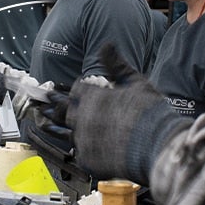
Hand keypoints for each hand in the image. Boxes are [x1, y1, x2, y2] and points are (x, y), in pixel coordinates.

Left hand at [50, 43, 189, 183]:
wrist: (158, 145)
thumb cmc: (150, 112)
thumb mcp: (135, 81)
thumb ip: (116, 64)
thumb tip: (106, 44)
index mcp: (92, 96)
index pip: (76, 89)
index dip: (78, 89)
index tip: (76, 91)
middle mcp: (83, 117)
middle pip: (64, 110)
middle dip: (60, 106)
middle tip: (47, 104)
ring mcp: (83, 140)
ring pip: (65, 133)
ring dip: (56, 127)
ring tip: (45, 124)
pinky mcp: (88, 160)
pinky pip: (78, 154)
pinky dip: (80, 150)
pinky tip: (79, 148)